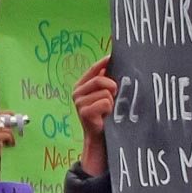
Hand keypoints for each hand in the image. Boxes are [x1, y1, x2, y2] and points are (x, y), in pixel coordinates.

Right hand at [73, 55, 114, 176]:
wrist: (100, 136)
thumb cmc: (105, 113)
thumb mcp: (105, 94)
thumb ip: (106, 79)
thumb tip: (112, 60)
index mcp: (81, 85)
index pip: (94, 68)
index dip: (105, 61)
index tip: (115, 55)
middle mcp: (77, 92)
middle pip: (100, 79)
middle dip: (111, 86)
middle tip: (114, 94)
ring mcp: (79, 102)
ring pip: (105, 93)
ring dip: (111, 102)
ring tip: (107, 110)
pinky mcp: (84, 112)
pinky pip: (104, 103)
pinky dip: (109, 109)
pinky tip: (104, 116)